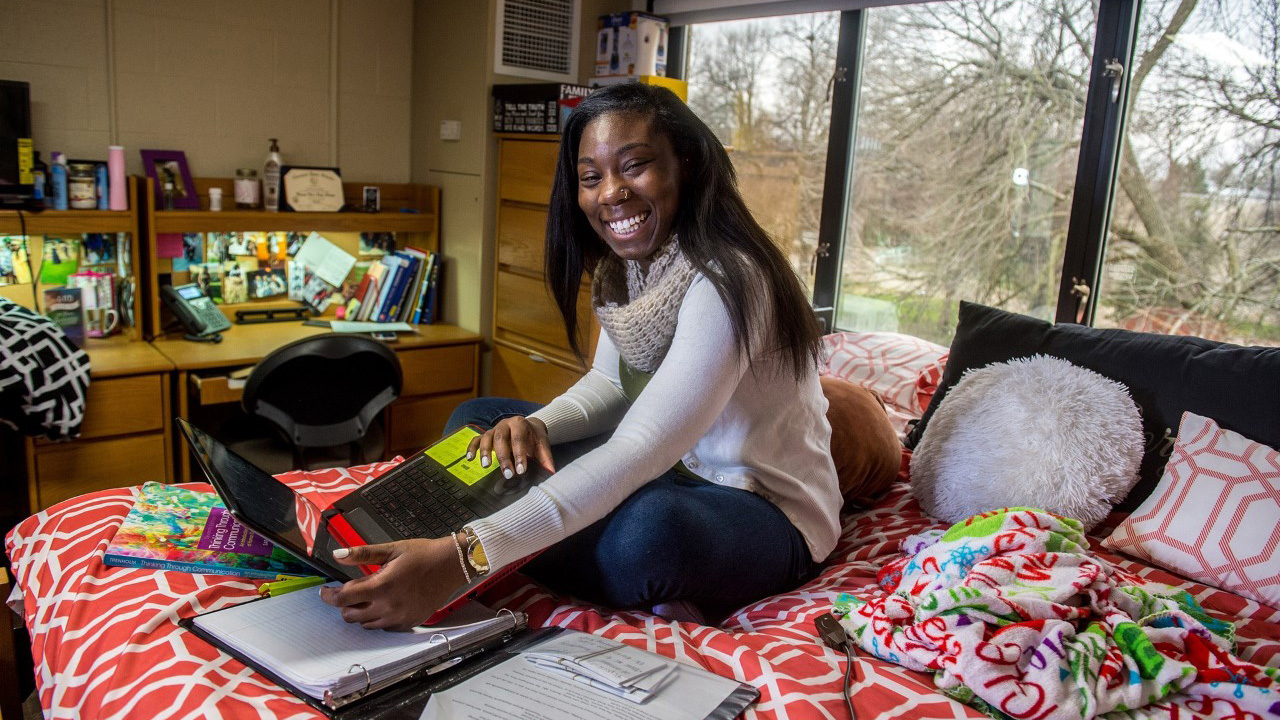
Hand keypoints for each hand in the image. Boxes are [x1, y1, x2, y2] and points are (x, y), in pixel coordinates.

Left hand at [319, 537, 464, 630]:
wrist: (452, 565)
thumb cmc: (423, 554)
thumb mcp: (391, 549)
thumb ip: (362, 554)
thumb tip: (338, 554)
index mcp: (382, 586)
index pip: (344, 598)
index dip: (329, 596)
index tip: (325, 591)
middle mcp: (389, 606)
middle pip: (351, 616)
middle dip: (345, 604)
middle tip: (351, 591)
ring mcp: (400, 617)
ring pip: (366, 625)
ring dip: (361, 612)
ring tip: (369, 596)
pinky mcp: (409, 623)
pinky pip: (384, 627)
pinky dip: (378, 618)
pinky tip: (385, 604)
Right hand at [467, 416, 554, 477]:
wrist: (528, 426)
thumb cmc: (534, 437)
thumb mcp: (542, 444)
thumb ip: (546, 458)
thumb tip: (551, 473)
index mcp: (520, 424)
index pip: (519, 439)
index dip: (519, 455)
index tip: (521, 471)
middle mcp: (505, 424)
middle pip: (501, 439)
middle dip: (504, 458)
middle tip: (507, 474)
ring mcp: (494, 429)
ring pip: (487, 438)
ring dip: (485, 452)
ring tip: (486, 466)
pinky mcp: (486, 435)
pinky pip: (476, 439)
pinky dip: (471, 448)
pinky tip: (469, 459)